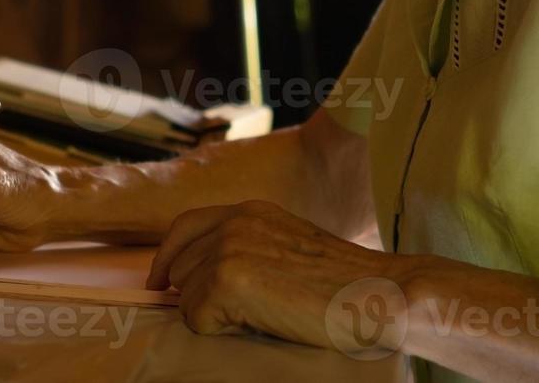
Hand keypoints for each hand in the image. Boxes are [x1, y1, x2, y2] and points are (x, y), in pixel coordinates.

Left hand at [146, 200, 417, 352]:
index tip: (162, 284)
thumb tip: (204, 275)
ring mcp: (229, 247)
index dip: (168, 259)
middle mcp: (234, 221)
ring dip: (212, 313)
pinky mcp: (227, 279)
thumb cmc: (343, 284)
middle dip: (194, 293)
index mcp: (250, 210)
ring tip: (260, 315)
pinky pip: (195, 317)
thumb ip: (249, 247)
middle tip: (234, 313)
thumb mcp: (289, 247)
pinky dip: (219, 329)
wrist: (376, 293)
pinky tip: (259, 322)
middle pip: (178, 264)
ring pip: (185, 294)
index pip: (184, 227)